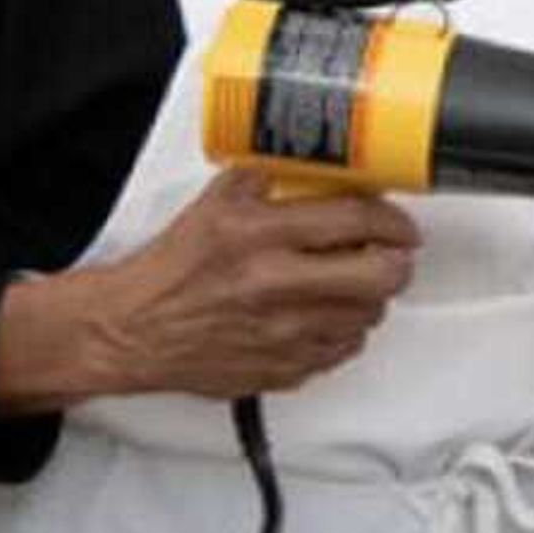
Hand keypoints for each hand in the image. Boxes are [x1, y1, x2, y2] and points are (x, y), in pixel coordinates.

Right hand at [0, 168, 421, 408]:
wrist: (134, 329)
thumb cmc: (172, 272)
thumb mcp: (214, 204)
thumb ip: (265, 178)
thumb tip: (313, 163)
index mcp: (257, 236)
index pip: (354, 222)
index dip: (392, 222)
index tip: (399, 225)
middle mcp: (274, 286)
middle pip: (379, 276)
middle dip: (396, 262)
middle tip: (393, 254)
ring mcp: (282, 334)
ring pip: (367, 316)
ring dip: (370, 298)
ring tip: (352, 283)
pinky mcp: (283, 369)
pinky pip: (342, 350)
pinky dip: (344, 331)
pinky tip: (326, 315)